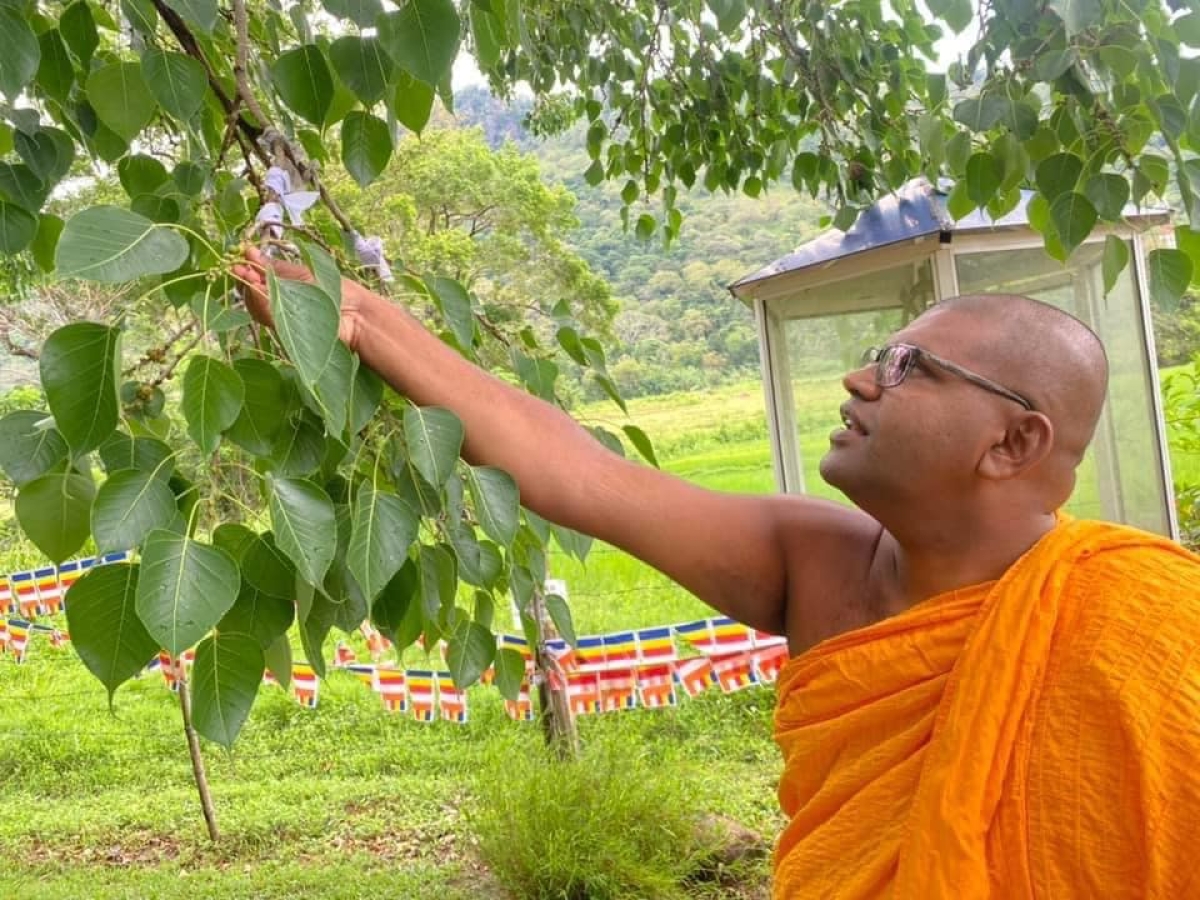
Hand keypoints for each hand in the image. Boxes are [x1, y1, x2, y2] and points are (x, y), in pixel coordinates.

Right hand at [233, 245, 366, 349]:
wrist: (359, 316)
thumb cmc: (339, 292)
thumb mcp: (306, 272)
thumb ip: (278, 267)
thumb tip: (251, 253)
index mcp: (285, 289)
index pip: (259, 278)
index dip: (249, 267)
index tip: (243, 253)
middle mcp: (281, 305)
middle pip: (252, 293)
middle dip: (244, 278)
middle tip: (238, 266)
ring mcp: (282, 319)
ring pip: (256, 305)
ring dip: (248, 289)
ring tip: (246, 275)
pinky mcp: (286, 331)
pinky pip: (267, 315)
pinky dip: (259, 302)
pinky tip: (255, 288)